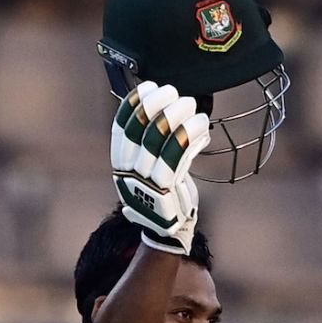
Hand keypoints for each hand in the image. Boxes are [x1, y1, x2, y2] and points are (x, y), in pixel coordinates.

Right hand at [111, 82, 210, 255]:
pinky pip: (176, 158)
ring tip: (190, 104)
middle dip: (156, 106)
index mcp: (120, 168)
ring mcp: (145, 185)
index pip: (121, 130)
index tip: (148, 87)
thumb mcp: (150, 171)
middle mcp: (128, 175)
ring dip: (175, 117)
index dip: (133, 105)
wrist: (168, 234)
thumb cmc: (164, 196)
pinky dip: (189, 137)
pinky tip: (201, 124)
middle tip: (174, 93)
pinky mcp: (165, 192)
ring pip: (157, 142)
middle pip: (138, 132)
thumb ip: (152, 146)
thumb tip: (162, 108)